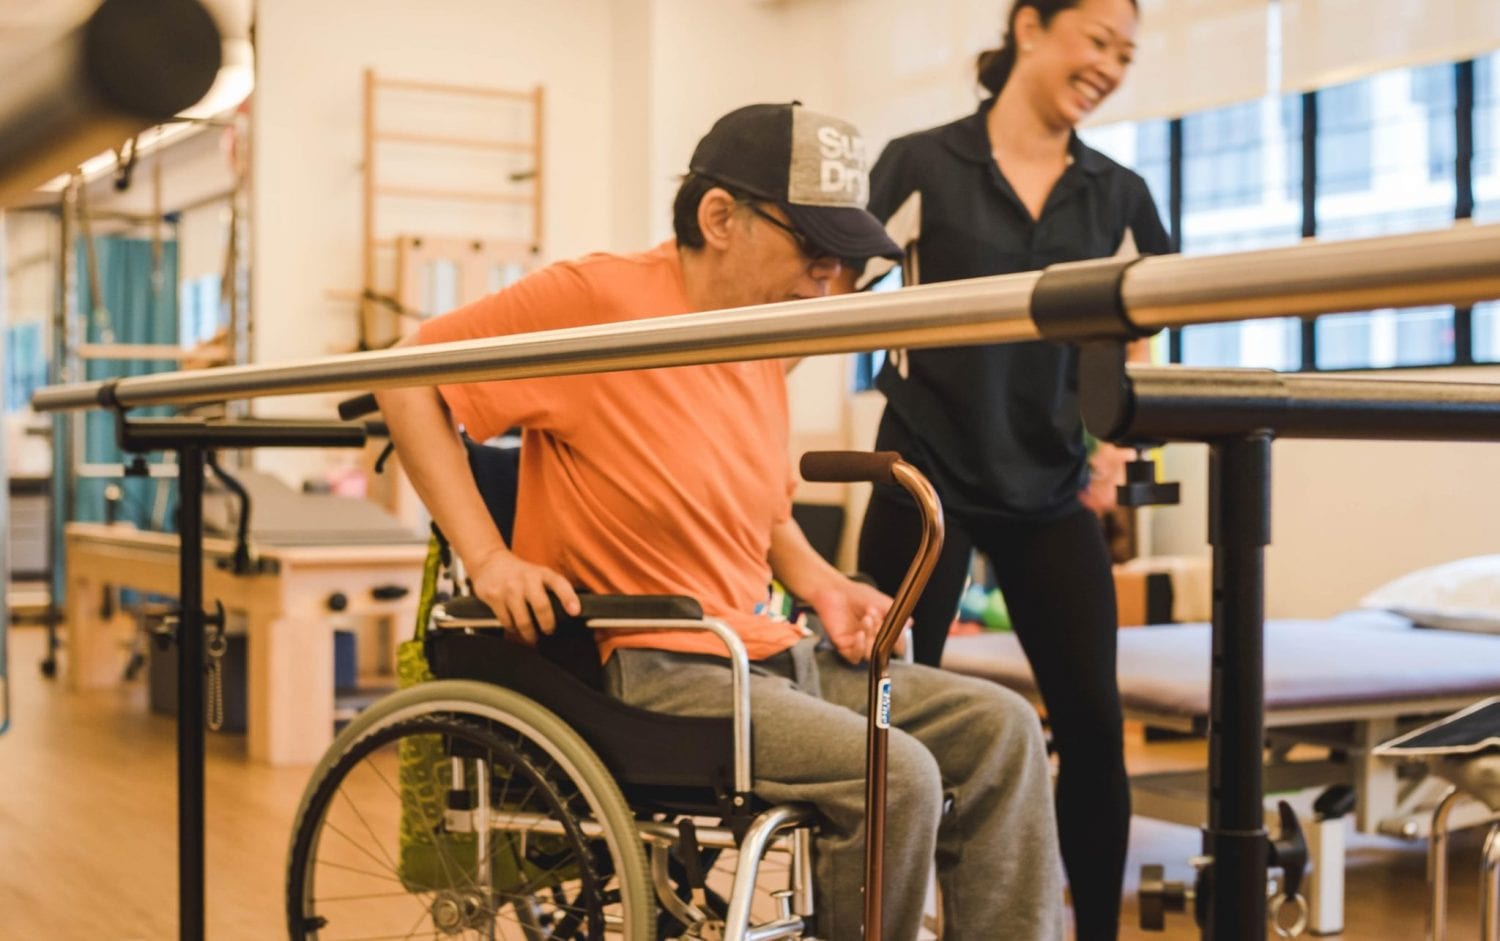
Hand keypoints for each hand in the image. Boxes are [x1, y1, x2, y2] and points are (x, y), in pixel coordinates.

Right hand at [466, 548, 580, 644]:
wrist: (490, 562)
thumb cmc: (520, 573)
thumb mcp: (539, 574)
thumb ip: (552, 589)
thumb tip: (569, 613)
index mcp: (542, 573)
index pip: (559, 584)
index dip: (569, 598)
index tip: (575, 612)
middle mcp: (526, 579)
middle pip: (541, 606)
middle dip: (548, 624)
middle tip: (549, 631)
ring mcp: (509, 588)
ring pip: (523, 620)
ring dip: (530, 633)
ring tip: (533, 636)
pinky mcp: (494, 597)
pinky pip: (507, 621)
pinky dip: (513, 629)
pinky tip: (515, 627)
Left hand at [806, 577, 905, 663]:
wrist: (835, 590)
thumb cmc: (857, 595)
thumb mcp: (881, 602)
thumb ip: (895, 614)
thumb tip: (910, 624)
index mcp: (881, 631)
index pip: (893, 644)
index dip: (898, 642)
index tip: (899, 634)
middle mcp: (870, 639)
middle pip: (882, 649)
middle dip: (882, 633)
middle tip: (878, 617)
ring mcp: (857, 644)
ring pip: (870, 654)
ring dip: (871, 638)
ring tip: (867, 619)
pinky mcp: (843, 646)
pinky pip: (854, 657)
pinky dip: (859, 648)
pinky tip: (860, 634)